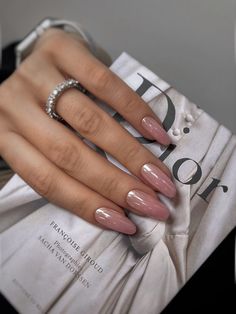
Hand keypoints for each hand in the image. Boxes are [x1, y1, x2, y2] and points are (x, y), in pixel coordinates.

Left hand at [0, 28, 175, 233]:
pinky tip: (155, 132)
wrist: (37, 60)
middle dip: (116, 184)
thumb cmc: (40, 107)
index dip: (87, 205)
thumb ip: (64, 164)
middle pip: (70, 155)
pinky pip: (102, 83)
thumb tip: (113, 201)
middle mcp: (14, 107)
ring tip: (158, 176)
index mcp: (5, 137)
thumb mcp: (39, 137)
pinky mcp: (61, 48)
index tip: (123, 221)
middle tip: (151, 203)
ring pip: (89, 123)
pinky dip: (133, 110)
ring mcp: (36, 75)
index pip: (47, 181)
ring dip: (130, 154)